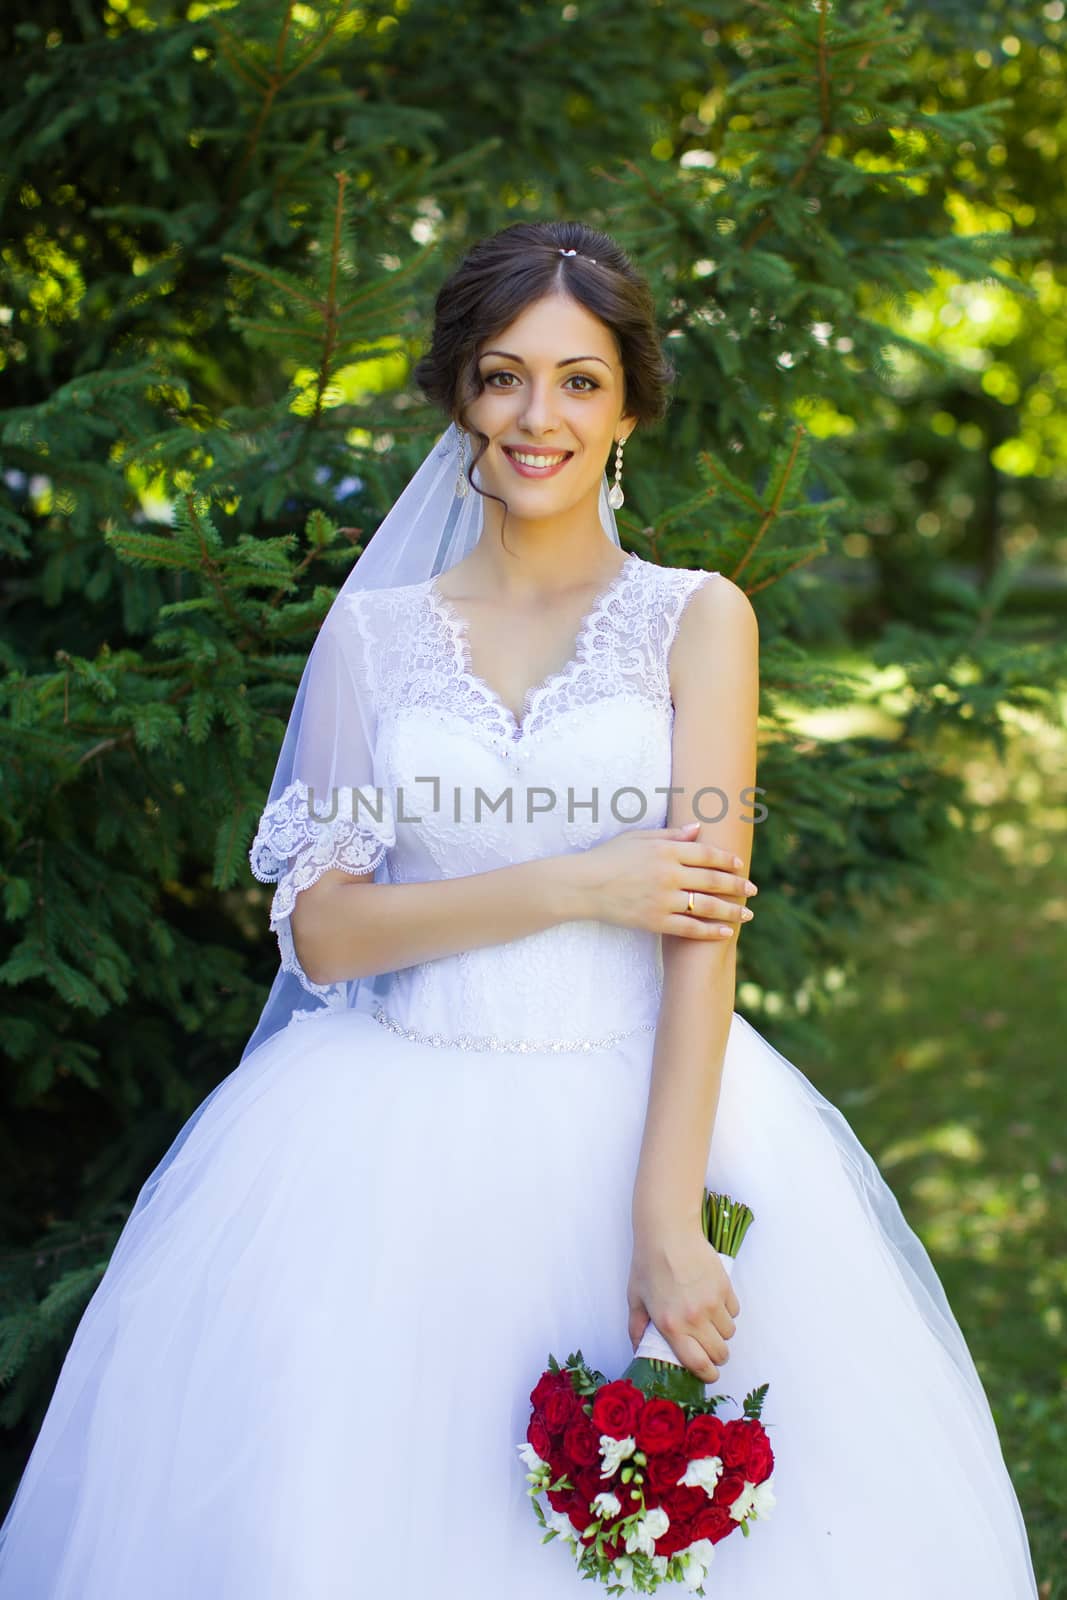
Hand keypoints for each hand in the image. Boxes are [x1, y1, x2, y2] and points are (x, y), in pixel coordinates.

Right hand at [575, 821, 755, 939]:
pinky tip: (726, 933)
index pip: (706, 854)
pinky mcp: (655, 920)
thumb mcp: (639, 837)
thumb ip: (671, 834)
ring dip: (731, 910)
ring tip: (747, 914)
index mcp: (665, 850)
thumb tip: (699, 829)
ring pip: (706, 906)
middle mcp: (668, 874)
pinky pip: (689, 928)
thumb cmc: (609, 857)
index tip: (740, 865)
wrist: (583, 885)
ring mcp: (662, 899)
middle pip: (712, 879)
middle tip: (753, 890)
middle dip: (737, 885)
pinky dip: (710, 931)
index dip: (727, 860)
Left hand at [627, 1222, 740, 1383]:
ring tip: (708, 1320)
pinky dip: (727, 1311)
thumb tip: (637, 1350)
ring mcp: (712, 1303)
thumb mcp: (635, 1297)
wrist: (668, 1231)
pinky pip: (734, 1311)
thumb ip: (636, 1328)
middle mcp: (695, 1318)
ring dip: (721, 1332)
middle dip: (716, 1356)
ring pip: (729, 1333)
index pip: (699, 1364)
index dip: (707, 1375)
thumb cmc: (648, 1263)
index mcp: (671, 1326)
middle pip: (720, 1353)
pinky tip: (713, 1301)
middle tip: (708, 1347)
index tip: (708, 1374)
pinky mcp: (724, 1287)